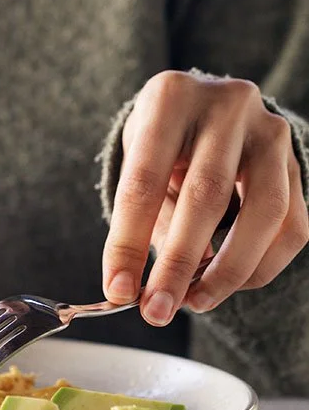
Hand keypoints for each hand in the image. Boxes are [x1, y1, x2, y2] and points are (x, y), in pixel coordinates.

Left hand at [102, 71, 308, 325]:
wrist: (208, 105)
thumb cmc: (163, 139)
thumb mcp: (138, 160)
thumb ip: (144, 216)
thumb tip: (137, 288)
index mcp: (171, 99)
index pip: (144, 182)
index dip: (127, 243)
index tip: (118, 290)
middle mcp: (227, 105)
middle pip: (205, 197)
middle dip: (178, 264)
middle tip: (157, 310)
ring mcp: (271, 131)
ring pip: (264, 213)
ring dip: (228, 271)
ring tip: (194, 303)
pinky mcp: (298, 160)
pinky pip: (292, 225)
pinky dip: (261, 265)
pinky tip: (229, 284)